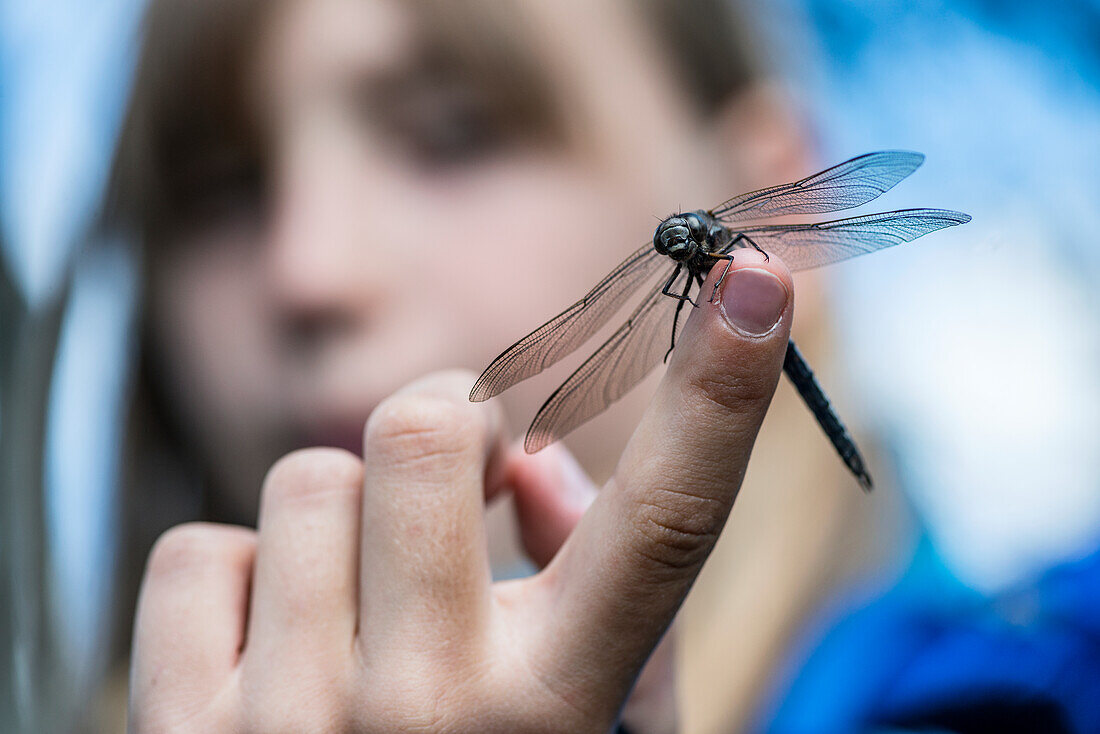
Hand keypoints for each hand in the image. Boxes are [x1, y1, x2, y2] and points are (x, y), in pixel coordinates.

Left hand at [129, 250, 792, 732]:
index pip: (663, 527)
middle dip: (442, 423)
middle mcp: (433, 717)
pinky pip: (196, 552)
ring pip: (305, 480)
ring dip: (344, 521)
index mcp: (562, 709)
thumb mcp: (590, 719)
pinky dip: (240, 582)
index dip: (722, 394)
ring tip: (363, 608)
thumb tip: (525, 455)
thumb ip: (591, 578)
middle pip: (422, 428)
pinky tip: (272, 654)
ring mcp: (294, 730)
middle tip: (454, 477)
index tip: (756, 280)